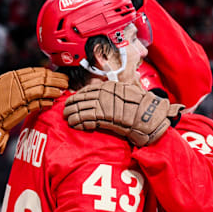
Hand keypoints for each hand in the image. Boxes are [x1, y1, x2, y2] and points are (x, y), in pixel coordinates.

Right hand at [0, 67, 67, 151]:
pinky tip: (52, 102)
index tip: (56, 75)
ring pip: (42, 87)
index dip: (48, 73)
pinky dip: (46, 101)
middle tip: (65, 81)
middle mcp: (15, 82)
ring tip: (62, 91)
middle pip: (42, 77)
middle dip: (55, 78)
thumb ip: (17, 87)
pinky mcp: (20, 104)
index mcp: (11, 76)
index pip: (35, 71)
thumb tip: (33, 85)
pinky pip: (38, 101)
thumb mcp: (3, 90)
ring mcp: (18, 92)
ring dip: (54, 89)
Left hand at [64, 81, 183, 146]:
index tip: (72, 100)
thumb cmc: (140, 104)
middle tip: (65, 110)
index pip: (87, 90)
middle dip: (71, 105)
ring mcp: (101, 106)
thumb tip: (100, 90)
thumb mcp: (125, 90)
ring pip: (80, 110)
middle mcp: (102, 94)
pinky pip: (86, 120)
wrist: (148, 114)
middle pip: (80, 99)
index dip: (77, 96)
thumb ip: (112, 91)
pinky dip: (78, 123)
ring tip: (67, 119)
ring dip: (72, 115)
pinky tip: (74, 125)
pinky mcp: (102, 118)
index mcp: (108, 86)